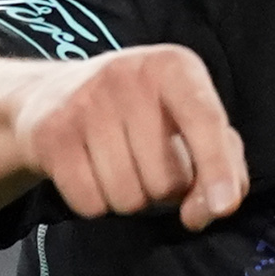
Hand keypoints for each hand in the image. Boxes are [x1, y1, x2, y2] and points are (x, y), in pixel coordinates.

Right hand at [8, 44, 246, 229]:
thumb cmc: (142, 114)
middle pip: (165, 179)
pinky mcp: (50, 134)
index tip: (224, 207)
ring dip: (130, 198)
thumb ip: (224, 161)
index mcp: (174, 66)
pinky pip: (90, 203)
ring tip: (120, 165)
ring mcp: (84, 102)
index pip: (204, 120)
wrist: (50, 94)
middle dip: (164, 190)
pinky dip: (96, 203)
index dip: (218, 167)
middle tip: (147, 163)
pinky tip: (90, 172)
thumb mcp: (190, 118)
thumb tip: (214, 209)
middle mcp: (129, 74)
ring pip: (128, 197)